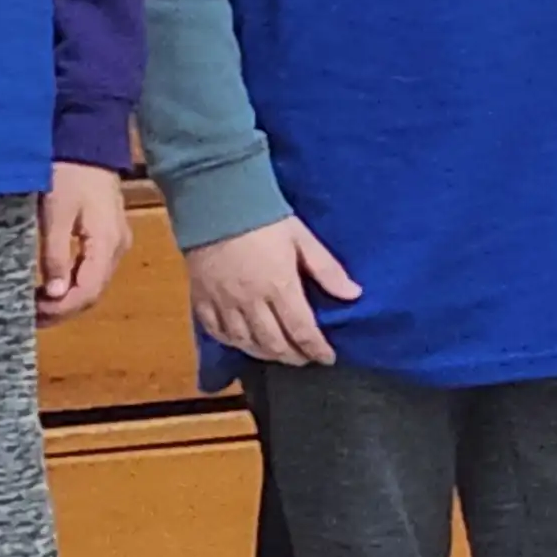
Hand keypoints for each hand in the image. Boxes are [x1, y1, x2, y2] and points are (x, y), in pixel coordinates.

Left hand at [37, 161, 127, 322]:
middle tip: (31, 316)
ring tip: (37, 305)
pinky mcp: (108, 235)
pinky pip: (92, 269)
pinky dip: (73, 282)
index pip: (88, 292)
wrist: (88, 140)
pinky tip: (52, 284)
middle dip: (63, 309)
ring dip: (67, 298)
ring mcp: (115, 242)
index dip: (62, 309)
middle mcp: (117, 248)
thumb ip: (56, 255)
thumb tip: (56, 295)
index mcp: (107, 244)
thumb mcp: (56, 213)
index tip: (34, 314)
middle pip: (93, 292)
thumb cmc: (69, 173)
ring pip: (93, 283)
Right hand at [184, 216, 359, 369]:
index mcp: (280, 287)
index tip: (327, 358)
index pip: (303, 332)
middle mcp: (251, 302)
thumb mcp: (301, 238)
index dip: (317, 350)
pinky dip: (231, 342)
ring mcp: (224, 302)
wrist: (216, 197)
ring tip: (277, 353)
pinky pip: (216, 331)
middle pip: (274, 345)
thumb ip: (327, 269)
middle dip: (294, 357)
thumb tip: (354, 295)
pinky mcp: (201, 297)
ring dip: (265, 354)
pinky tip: (241, 341)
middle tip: (305, 357)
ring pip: (245, 343)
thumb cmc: (264, 216)